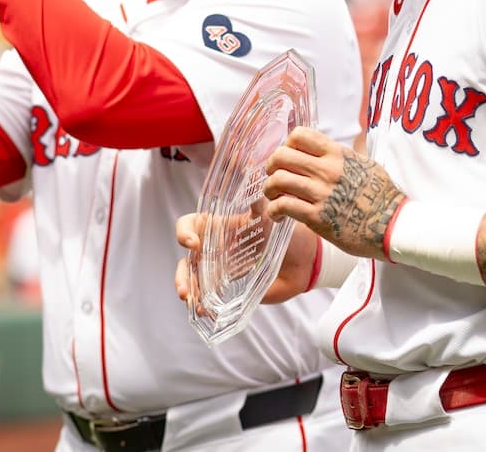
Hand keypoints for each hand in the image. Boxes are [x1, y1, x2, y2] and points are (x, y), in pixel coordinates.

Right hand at [174, 213, 321, 307]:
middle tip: (185, 289)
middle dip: (182, 274)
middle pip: (188, 258)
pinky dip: (203, 304)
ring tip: (190, 302)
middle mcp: (216, 247)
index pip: (191, 224)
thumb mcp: (271, 215)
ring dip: (188, 290)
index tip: (193, 243)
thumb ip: (259, 202)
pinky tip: (204, 312)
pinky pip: (210, 295)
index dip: (184, 232)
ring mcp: (221, 268)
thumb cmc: (286, 232)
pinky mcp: (231, 286)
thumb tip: (255, 174)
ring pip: (194, 278)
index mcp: (220, 226)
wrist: (304, 260)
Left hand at [264, 126, 404, 260]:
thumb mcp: (366, 164)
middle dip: (271, 166)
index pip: (300, 135)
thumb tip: (330, 150)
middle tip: (273, 176)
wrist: (392, 224)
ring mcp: (320, 193)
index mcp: (337, 154)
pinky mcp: (316, 217)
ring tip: (273, 198)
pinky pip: (283, 206)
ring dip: (269, 190)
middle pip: (281, 156)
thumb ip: (344, 156)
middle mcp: (326, 170)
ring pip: (278, 180)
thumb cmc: (383, 195)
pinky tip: (278, 216)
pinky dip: (274, 211)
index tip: (288, 157)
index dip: (287, 145)